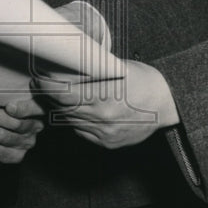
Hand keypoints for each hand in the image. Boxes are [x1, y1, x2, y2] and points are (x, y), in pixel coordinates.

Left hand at [0, 98, 45, 163]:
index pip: (35, 108)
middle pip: (14, 123)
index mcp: (38, 109)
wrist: (5, 134)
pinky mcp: (16, 156)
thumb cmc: (6, 109)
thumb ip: (7, 95)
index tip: (8, 107)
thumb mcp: (11, 98)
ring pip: (1, 135)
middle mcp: (36, 127)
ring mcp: (27, 143)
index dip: (23, 109)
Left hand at [34, 60, 178, 148]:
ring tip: (54, 96)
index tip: (38, 78)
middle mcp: (101, 117)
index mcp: (103, 96)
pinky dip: (75, 120)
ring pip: (70, 121)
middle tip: (39, 85)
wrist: (168, 105)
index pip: (62, 94)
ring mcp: (104, 133)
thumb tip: (64, 64)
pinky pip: (81, 131)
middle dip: (48, 97)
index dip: (46, 87)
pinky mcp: (106, 143)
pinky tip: (76, 110)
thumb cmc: (143, 80)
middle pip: (62, 108)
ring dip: (59, 109)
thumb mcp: (117, 68)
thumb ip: (91, 71)